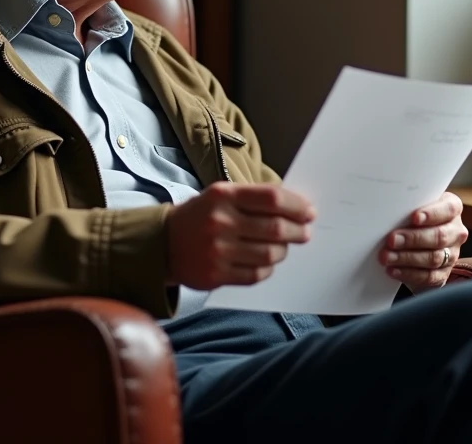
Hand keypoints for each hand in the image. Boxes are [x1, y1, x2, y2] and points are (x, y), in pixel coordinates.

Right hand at [165, 182, 314, 290]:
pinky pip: (257, 274)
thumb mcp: (221, 195)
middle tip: (305, 232)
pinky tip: (265, 261)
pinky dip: (267, 268)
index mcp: (223, 196)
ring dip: (283, 251)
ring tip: (283, 247)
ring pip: (270, 254)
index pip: (272, 198)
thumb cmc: (201, 216)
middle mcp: (220, 222)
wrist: (162, 243)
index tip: (309, 212)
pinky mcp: (216, 275)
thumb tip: (296, 207)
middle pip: (275, 228)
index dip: (297, 206)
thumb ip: (254, 198)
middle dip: (297, 231)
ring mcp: (217, 251)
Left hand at [378, 192, 467, 293]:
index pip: (448, 209)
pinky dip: (409, 274)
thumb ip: (408, 209)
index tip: (414, 217)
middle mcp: (455, 231)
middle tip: (391, 240)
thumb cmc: (412, 219)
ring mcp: (452, 254)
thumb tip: (389, 214)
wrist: (415, 243)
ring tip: (387, 257)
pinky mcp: (443, 273)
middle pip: (439, 236)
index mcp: (452, 209)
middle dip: (413, 238)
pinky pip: (428, 276)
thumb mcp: (412, 209)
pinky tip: (393, 270)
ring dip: (407, 258)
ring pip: (433, 258)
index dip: (432, 214)